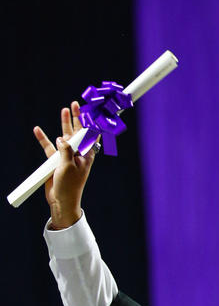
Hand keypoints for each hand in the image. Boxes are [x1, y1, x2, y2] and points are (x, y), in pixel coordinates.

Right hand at [34, 102, 97, 229]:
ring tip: (64, 109)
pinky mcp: (55, 161)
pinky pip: (48, 147)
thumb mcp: (70, 166)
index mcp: (87, 155)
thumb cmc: (70, 185)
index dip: (93, 124)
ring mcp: (66, 156)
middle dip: (77, 118)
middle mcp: (77, 153)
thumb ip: (66, 150)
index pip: (91, 136)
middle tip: (76, 104)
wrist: (61, 201)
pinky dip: (43, 138)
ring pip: (64, 136)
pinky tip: (38, 130)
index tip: (94, 112)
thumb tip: (61, 138)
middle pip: (78, 132)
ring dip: (64, 123)